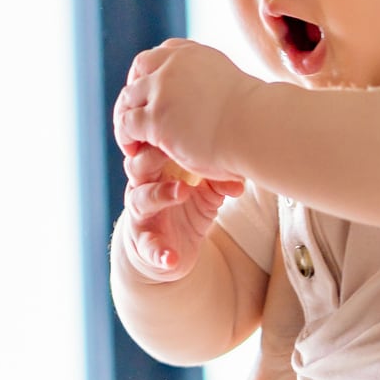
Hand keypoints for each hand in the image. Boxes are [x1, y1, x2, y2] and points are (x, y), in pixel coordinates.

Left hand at [114, 40, 262, 183]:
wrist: (257, 130)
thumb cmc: (254, 118)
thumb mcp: (231, 86)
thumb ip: (212, 83)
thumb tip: (210, 96)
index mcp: (194, 54)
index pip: (161, 53)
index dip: (151, 72)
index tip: (151, 90)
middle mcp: (174, 64)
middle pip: (140, 69)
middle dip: (134, 90)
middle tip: (133, 113)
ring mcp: (162, 90)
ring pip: (127, 98)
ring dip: (126, 116)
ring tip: (131, 137)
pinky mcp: (155, 117)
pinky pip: (127, 124)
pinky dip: (125, 137)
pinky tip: (134, 149)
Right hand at [119, 144, 243, 279]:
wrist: (169, 251)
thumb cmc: (184, 211)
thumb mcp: (204, 195)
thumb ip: (218, 181)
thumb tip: (241, 177)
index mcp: (156, 172)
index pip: (151, 147)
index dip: (160, 136)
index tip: (178, 121)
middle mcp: (142, 189)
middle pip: (138, 166)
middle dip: (152, 156)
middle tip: (171, 148)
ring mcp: (141, 217)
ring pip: (140, 200)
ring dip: (160, 194)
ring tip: (182, 192)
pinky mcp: (144, 244)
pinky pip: (148, 247)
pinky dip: (159, 252)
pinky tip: (171, 258)